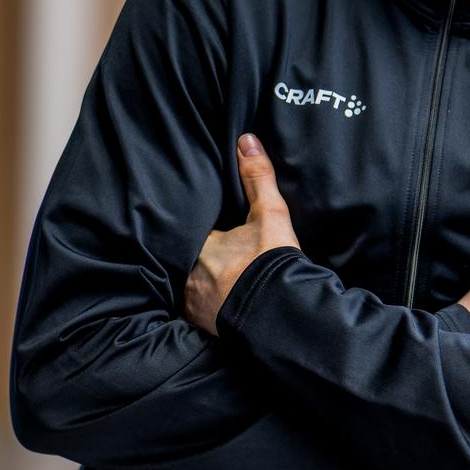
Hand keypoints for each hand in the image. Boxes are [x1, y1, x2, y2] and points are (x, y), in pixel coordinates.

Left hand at [184, 133, 301, 335]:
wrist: (282, 313)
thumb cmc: (272, 262)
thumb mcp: (270, 214)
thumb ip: (257, 177)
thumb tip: (246, 140)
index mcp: (199, 247)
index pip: (191, 233)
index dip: (202, 232)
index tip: (213, 232)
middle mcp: (188, 277)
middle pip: (187, 261)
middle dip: (198, 260)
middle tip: (215, 258)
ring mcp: (193, 306)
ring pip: (189, 288)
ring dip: (199, 285)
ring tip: (216, 282)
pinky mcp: (203, 328)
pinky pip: (196, 313)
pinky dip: (204, 309)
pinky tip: (219, 306)